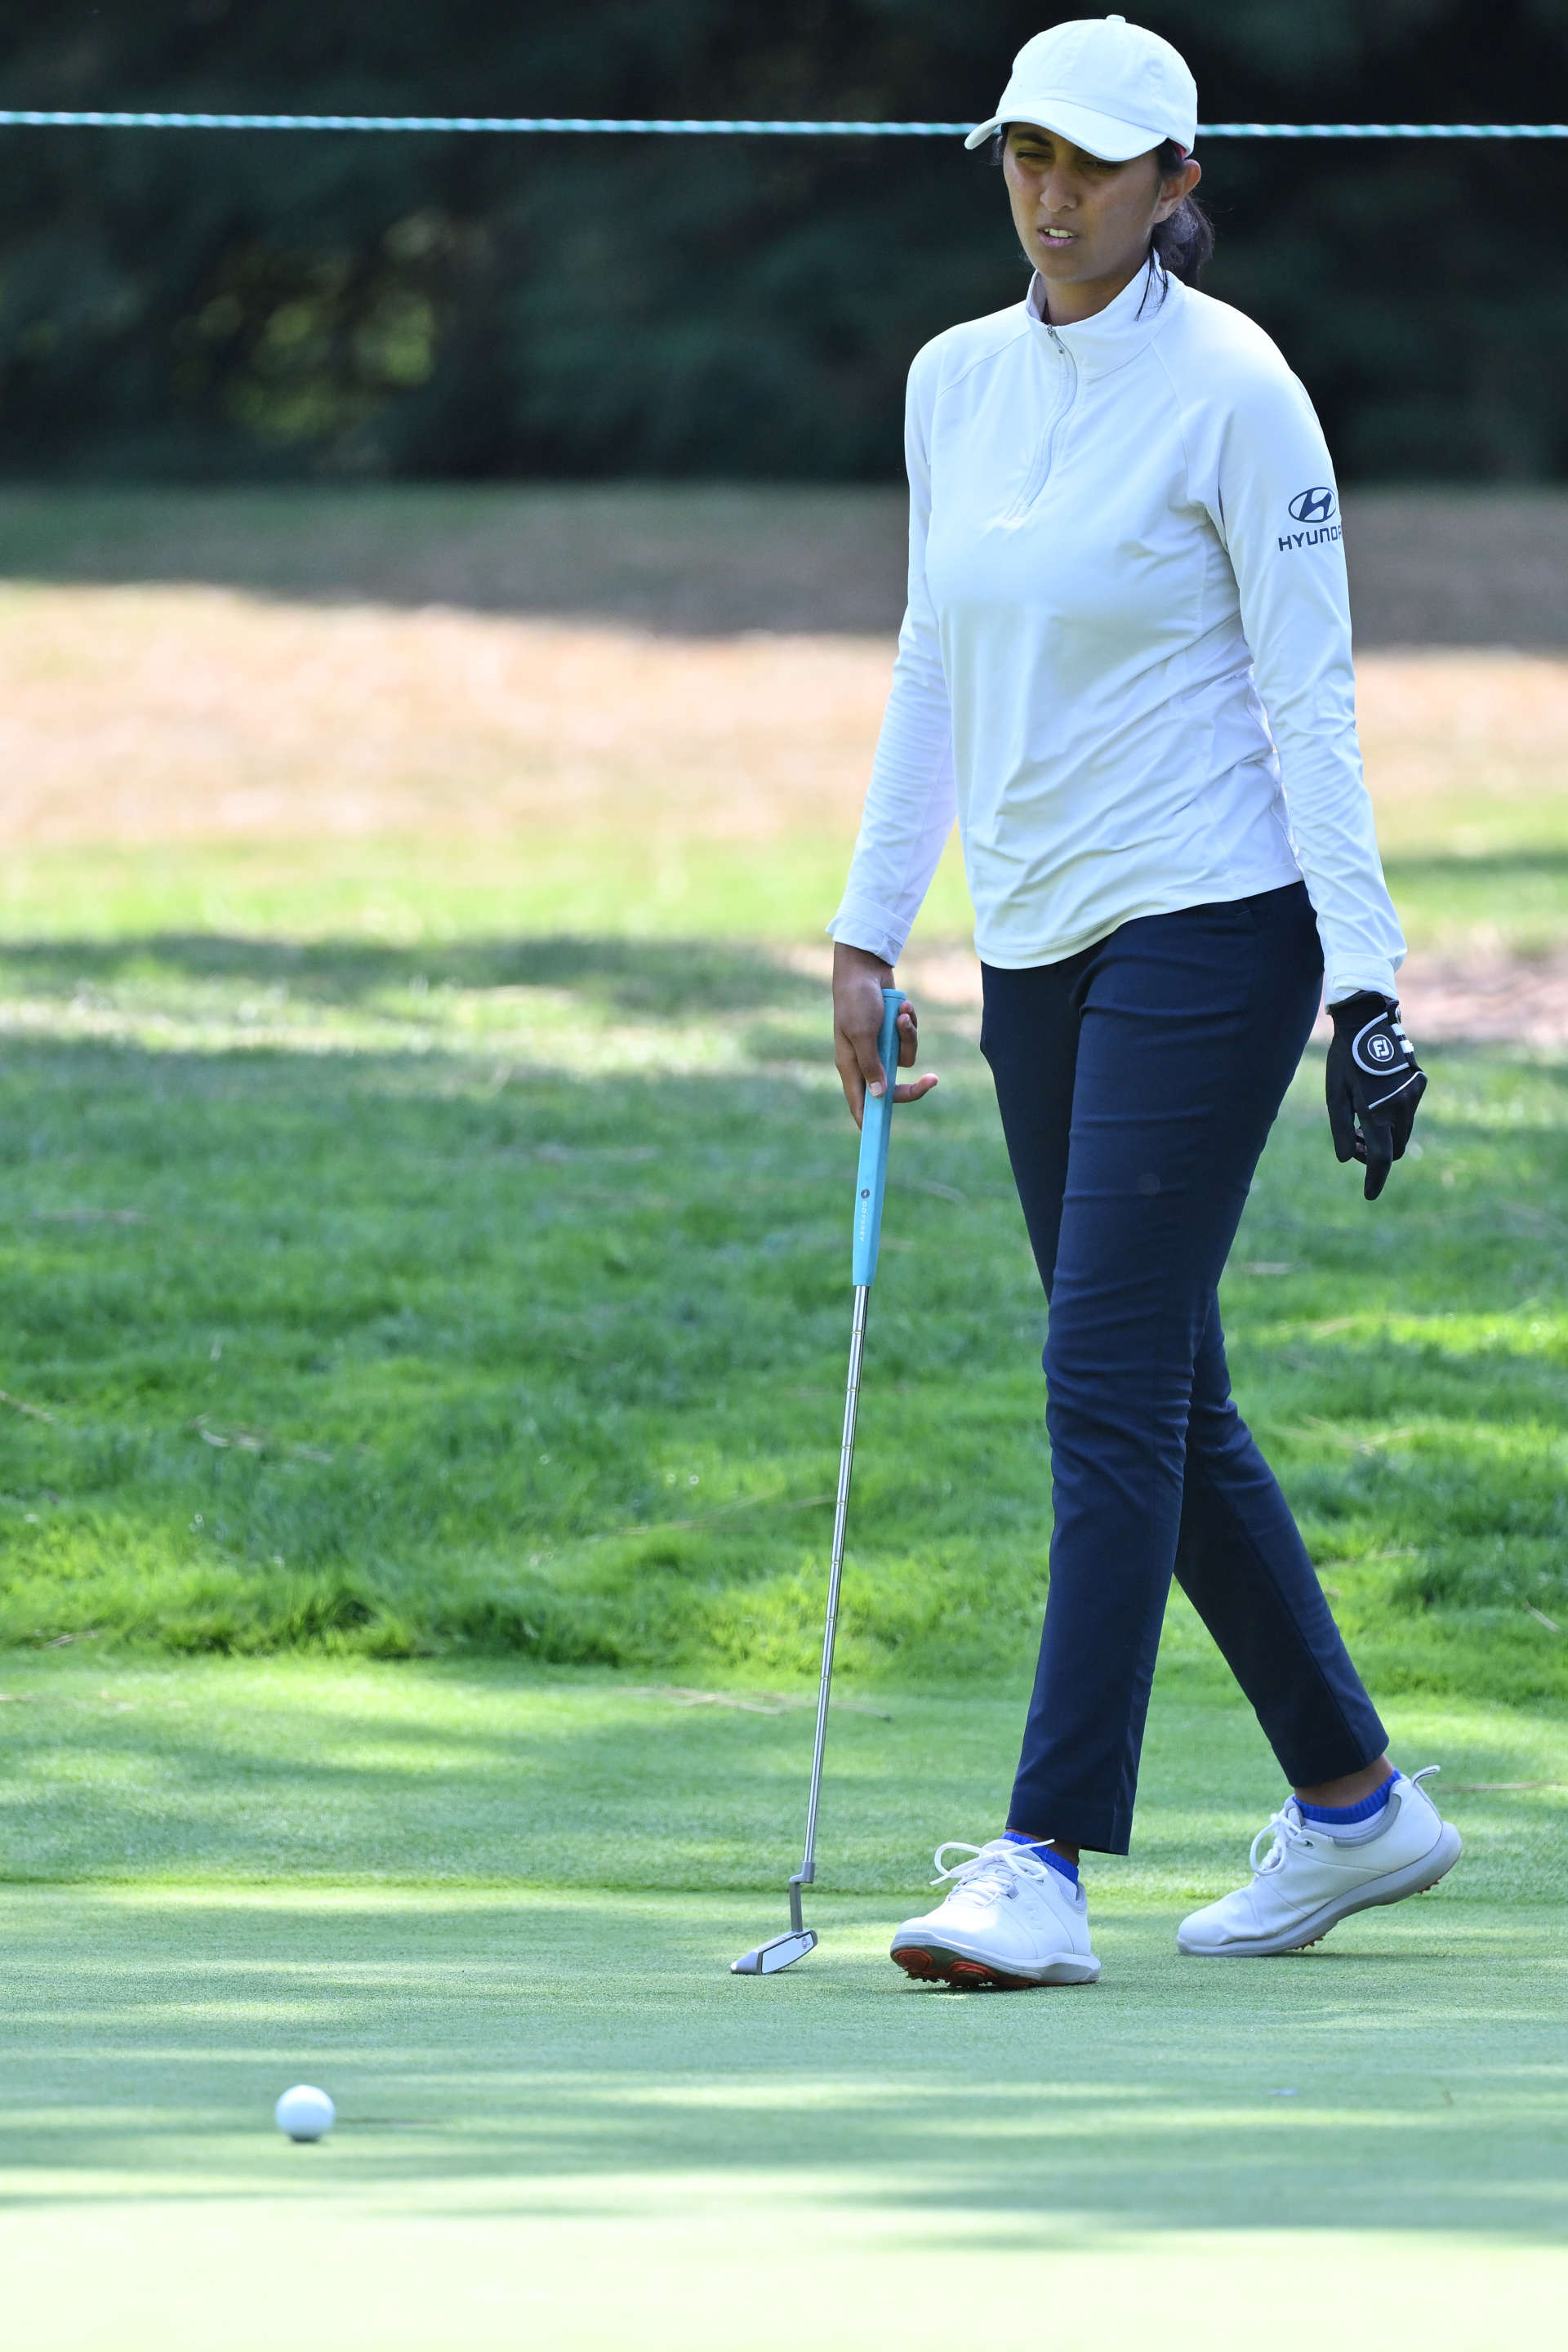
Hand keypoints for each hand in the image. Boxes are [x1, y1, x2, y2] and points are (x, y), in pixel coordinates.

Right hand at [832, 942, 937, 1129]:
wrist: (865, 968)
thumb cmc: (857, 1000)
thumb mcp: (863, 1033)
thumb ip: (872, 1065)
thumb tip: (880, 1095)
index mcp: (851, 1066)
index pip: (860, 1104)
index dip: (870, 1122)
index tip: (881, 1138)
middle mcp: (865, 1061)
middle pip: (892, 1089)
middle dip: (913, 1084)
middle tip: (933, 1080)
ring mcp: (879, 1047)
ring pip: (905, 1059)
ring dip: (909, 1037)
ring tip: (901, 1013)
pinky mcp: (891, 1034)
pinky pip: (909, 1040)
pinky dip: (909, 1024)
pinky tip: (902, 1005)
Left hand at [1326, 992, 1425, 1200]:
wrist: (1367, 1021)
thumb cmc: (1343, 1059)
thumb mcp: (1335, 1095)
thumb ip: (1340, 1129)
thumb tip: (1345, 1159)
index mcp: (1378, 1112)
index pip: (1381, 1158)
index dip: (1375, 1179)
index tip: (1368, 1195)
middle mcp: (1402, 1106)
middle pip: (1395, 1148)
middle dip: (1377, 1153)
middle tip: (1353, 1139)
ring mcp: (1413, 1094)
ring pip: (1403, 1131)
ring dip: (1384, 1134)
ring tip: (1359, 1118)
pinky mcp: (1418, 1083)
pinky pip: (1407, 1112)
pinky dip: (1392, 1117)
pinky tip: (1373, 1100)